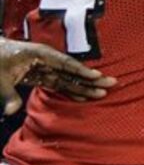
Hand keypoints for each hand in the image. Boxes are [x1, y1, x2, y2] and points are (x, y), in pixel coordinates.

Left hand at [0, 38, 116, 114]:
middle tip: (112, 83)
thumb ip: (7, 95)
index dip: (82, 71)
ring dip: (84, 86)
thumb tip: (11, 111)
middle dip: (92, 79)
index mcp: (40, 54)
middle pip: (72, 71)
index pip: (65, 64)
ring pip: (68, 79)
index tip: (97, 76)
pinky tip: (82, 97)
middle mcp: (47, 60)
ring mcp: (44, 68)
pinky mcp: (39, 75)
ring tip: (102, 93)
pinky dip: (70, 91)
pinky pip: (58, 84)